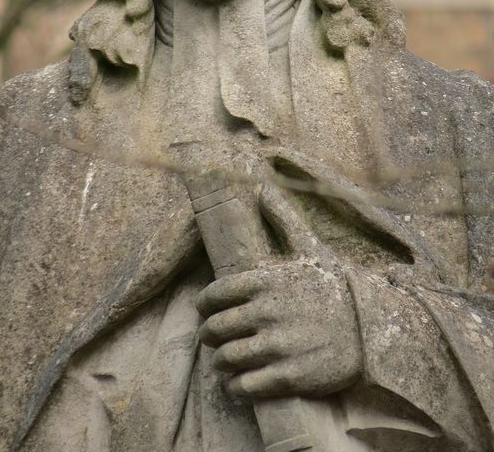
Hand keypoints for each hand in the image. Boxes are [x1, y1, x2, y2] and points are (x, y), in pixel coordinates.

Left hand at [196, 185, 362, 398]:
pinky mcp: (288, 376)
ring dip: (220, 362)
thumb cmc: (336, 287)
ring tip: (225, 360)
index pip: (213, 295)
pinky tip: (238, 383)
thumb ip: (281, 218)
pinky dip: (235, 387)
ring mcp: (277, 345)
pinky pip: (244, 387)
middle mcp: (266, 312)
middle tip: (214, 338)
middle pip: (214, 329)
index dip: (204, 306)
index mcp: (265, 281)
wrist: (372, 329)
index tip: (206, 311)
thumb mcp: (309, 248)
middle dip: (209, 336)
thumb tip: (261, 187)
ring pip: (225, 359)